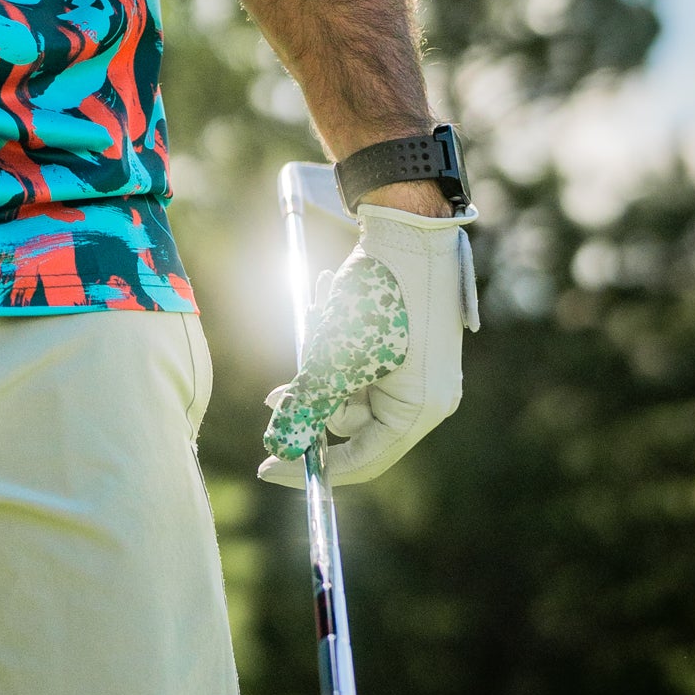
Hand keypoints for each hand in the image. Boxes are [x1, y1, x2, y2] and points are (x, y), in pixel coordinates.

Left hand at [258, 203, 477, 487]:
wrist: (407, 226)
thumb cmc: (376, 295)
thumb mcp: (335, 356)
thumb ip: (308, 404)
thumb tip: (278, 446)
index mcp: (421, 410)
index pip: (362, 460)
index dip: (311, 467)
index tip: (266, 468)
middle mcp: (428, 396)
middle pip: (354, 422)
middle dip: (313, 398)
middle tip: (274, 391)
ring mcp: (420, 369)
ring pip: (351, 385)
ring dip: (321, 360)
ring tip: (314, 318)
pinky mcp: (408, 342)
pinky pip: (361, 358)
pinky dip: (336, 340)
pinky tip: (324, 301)